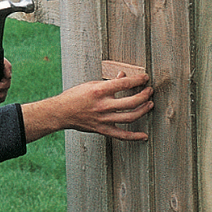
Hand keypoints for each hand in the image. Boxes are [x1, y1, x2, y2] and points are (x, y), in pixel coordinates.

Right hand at [21, 72, 153, 142]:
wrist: (60, 113)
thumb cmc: (75, 96)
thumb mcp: (91, 84)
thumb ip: (109, 82)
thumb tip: (123, 75)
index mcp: (99, 91)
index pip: (124, 84)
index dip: (137, 80)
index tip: (145, 78)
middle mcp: (103, 105)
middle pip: (131, 102)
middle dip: (144, 96)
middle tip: (150, 91)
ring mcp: (104, 119)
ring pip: (129, 117)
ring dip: (143, 111)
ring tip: (150, 104)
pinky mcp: (103, 130)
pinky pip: (121, 135)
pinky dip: (134, 137)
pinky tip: (144, 136)